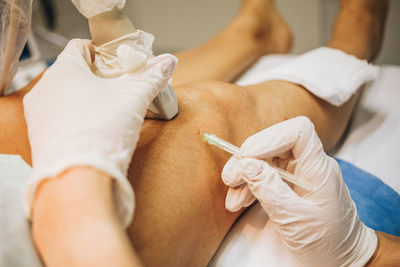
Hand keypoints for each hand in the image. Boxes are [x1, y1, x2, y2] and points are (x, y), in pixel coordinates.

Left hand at [23, 39, 176, 226]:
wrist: (78, 178)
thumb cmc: (101, 132)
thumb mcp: (133, 98)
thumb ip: (151, 77)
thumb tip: (168, 62)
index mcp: (63, 70)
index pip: (80, 46)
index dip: (103, 50)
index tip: (119, 60)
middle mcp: (45, 89)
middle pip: (74, 72)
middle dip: (99, 77)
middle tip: (120, 87)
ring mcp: (39, 115)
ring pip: (66, 96)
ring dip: (87, 98)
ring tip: (110, 110)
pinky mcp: (40, 137)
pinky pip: (60, 118)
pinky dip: (77, 118)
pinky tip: (96, 129)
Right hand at [222, 116, 376, 266]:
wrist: (342, 259)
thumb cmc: (327, 241)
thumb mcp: (295, 219)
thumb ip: (270, 190)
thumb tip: (246, 164)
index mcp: (319, 168)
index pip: (298, 132)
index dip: (270, 137)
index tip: (246, 156)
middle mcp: (309, 165)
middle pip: (275, 144)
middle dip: (249, 159)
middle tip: (230, 179)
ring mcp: (299, 174)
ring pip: (266, 160)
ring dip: (245, 176)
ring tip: (233, 200)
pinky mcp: (290, 185)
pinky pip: (266, 175)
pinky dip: (250, 185)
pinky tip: (240, 201)